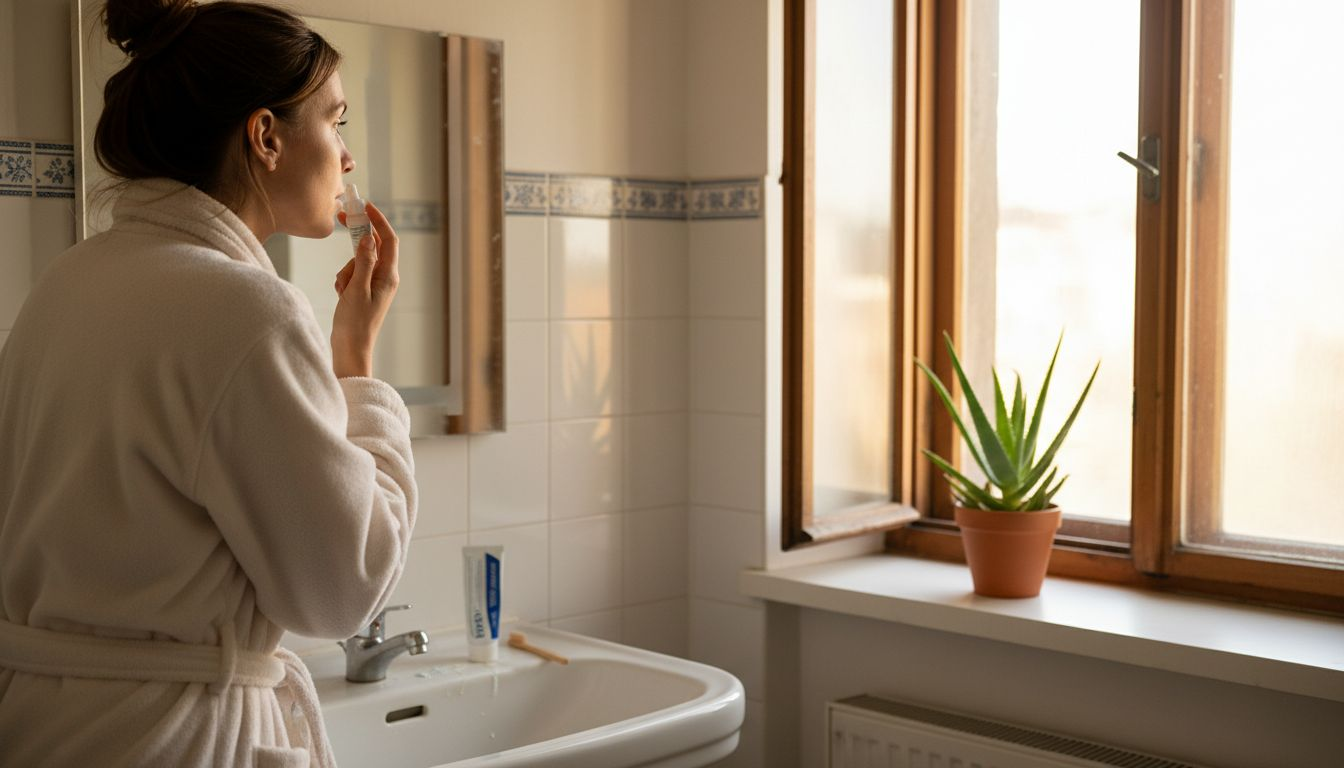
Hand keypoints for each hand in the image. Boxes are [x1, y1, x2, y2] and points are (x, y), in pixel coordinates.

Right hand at [331, 200, 398, 377]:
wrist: (351, 348)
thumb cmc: (355, 323)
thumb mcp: (357, 289)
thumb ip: (363, 262)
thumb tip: (369, 238)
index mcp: (390, 276)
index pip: (388, 240)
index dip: (379, 220)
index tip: (366, 206)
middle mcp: (386, 278)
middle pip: (373, 246)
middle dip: (358, 238)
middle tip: (343, 220)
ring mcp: (375, 284)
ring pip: (358, 260)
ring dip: (346, 270)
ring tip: (343, 290)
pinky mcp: (364, 290)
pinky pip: (352, 273)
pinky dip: (343, 280)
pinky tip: (341, 295)